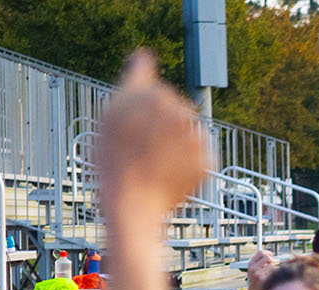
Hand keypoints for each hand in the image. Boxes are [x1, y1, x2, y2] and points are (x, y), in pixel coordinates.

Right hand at [94, 51, 210, 216]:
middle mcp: (173, 107)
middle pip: (175, 109)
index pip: (152, 84)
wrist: (131, 205)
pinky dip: (190, 166)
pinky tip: (171, 176)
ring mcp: (193, 134)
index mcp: (147, 92)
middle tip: (144, 152)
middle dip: (163, 127)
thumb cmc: (114, 164)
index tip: (137, 118)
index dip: (143, 100)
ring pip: (189, 133)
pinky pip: (201, 156)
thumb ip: (132, 81)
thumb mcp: (111, 117)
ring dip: (178, 146)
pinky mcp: (207, 157)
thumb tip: (144, 55)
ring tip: (157, 166)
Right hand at [244, 247, 276, 289]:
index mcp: (251, 264)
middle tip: (272, 264)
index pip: (260, 252)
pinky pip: (273, 272)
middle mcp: (253, 267)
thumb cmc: (255, 281)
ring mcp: (258, 273)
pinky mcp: (263, 279)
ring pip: (271, 264)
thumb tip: (269, 254)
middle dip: (271, 259)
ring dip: (273, 268)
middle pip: (267, 257)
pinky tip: (269, 278)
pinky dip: (273, 274)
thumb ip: (259, 262)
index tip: (271, 255)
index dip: (268, 252)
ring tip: (269, 274)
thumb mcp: (253, 270)